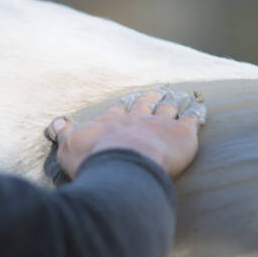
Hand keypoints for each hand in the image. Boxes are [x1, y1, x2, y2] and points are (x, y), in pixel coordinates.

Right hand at [48, 88, 205, 179]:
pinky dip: (196, 114)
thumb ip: (65, 134)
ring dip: (171, 104)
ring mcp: (160, 124)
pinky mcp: (182, 134)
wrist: (124, 164)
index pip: (116, 113)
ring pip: (167, 109)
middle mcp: (136, 118)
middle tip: (155, 92)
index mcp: (111, 122)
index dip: (121, 111)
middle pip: (144, 104)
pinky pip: (192, 119)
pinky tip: (201, 110)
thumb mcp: (69, 148)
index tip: (124, 107)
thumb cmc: (93, 160)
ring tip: (176, 99)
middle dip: (148, 99)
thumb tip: (57, 122)